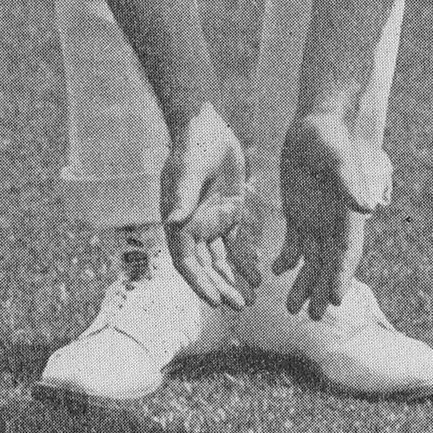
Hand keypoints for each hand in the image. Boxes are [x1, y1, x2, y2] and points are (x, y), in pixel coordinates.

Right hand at [161, 104, 261, 309]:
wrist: (207, 126)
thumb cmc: (192, 146)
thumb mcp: (188, 170)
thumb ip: (182, 196)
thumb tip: (173, 221)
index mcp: (177, 222)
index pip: (186, 262)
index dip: (199, 284)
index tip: (215, 302)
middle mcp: (192, 228)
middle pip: (206, 267)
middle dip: (222, 288)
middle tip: (241, 306)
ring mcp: (211, 223)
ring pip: (222, 261)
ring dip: (234, 280)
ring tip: (252, 299)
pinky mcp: (228, 214)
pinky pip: (237, 244)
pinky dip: (245, 261)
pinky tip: (259, 275)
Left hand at [272, 112, 373, 319]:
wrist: (313, 122)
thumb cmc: (329, 136)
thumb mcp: (337, 158)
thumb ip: (349, 183)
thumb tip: (367, 209)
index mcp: (348, 214)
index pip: (347, 252)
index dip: (342, 275)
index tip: (335, 300)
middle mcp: (334, 223)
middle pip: (329, 264)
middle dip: (322, 291)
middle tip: (312, 317)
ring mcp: (316, 221)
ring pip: (311, 261)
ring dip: (303, 284)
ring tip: (291, 309)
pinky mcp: (298, 214)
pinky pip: (293, 244)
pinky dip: (286, 260)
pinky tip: (275, 272)